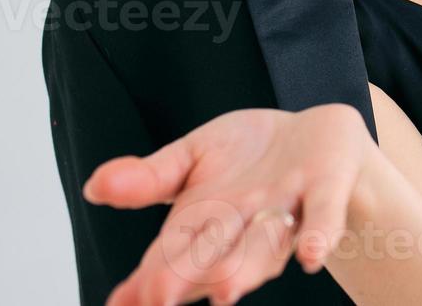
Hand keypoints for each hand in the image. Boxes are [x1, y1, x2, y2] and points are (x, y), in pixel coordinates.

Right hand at [84, 104, 375, 305]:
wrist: (318, 133)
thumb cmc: (249, 154)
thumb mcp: (193, 156)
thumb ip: (150, 178)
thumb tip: (94, 187)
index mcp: (204, 226)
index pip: (170, 256)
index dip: (149, 279)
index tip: (122, 302)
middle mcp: (244, 230)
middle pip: (213, 258)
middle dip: (189, 278)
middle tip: (160, 298)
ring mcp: (286, 212)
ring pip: (265, 246)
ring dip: (247, 268)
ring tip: (226, 289)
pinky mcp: (326, 188)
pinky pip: (323, 215)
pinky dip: (318, 235)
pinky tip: (311, 255)